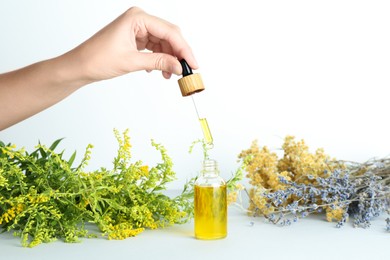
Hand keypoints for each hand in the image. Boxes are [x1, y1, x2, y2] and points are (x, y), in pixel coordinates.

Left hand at [67, 6, 198, 80]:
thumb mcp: (132, 62)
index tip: (193, 63)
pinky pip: (155, 47)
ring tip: (170, 74)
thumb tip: (179, 67)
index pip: (169, 31)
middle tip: (185, 70)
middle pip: (168, 35)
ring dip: (169, 58)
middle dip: (178, 54)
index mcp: (137, 18)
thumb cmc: (97, 59)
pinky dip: (160, 58)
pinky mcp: (136, 37)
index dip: (184, 49)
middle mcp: (139, 19)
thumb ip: (159, 62)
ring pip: (163, 42)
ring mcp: (137, 28)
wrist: (80, 66)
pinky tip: (159, 70)